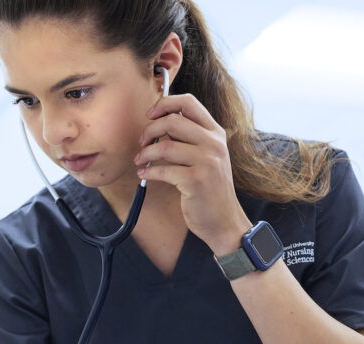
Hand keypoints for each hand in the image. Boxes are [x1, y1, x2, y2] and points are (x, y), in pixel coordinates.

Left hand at [134, 93, 251, 255]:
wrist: (223, 220)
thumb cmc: (209, 189)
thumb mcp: (208, 157)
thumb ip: (190, 138)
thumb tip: (159, 123)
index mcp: (215, 133)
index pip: (188, 102)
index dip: (164, 103)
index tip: (150, 114)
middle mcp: (214, 143)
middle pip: (172, 121)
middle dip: (149, 130)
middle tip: (141, 142)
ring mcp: (207, 162)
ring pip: (164, 145)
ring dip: (145, 153)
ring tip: (139, 161)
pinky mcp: (196, 181)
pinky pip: (163, 169)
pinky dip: (148, 171)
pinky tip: (143, 174)